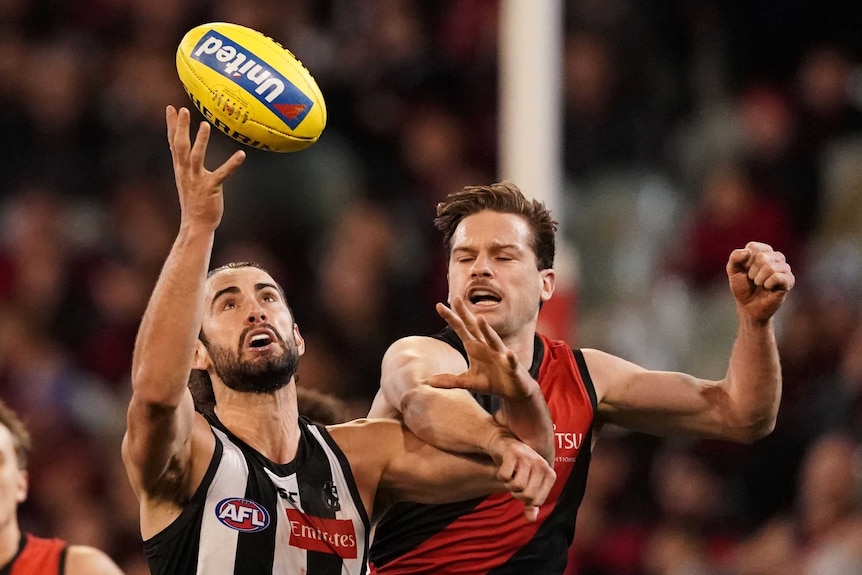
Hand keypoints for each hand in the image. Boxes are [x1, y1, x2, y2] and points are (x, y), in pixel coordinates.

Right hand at [166, 106, 245, 230]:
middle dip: (180, 128)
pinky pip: (222, 173)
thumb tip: (183, 151)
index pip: (173, 143)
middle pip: (181, 146)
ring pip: (196, 157)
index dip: (171, 125)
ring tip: (205, 125)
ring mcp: (198, 180)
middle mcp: (186, 172)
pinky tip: (241, 155)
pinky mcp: (211, 188)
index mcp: (181, 169)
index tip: (170, 108)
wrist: (196, 224)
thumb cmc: (194, 202)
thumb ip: (185, 164)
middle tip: (182, 109)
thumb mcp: (186, 179)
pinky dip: (232, 164)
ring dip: (200, 141)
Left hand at [428, 296, 536, 401]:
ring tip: (480, 319)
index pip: (461, 329)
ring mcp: (500, 355)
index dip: (451, 318)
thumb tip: (429, 382)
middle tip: (456, 299)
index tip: (438, 305)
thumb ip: (450, 380)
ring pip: (493, 339)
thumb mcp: (468, 382)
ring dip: (487, 329)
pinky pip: (511, 361)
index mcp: (475, 346)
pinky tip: (508, 353)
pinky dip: (510, 357)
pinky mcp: (512, 366)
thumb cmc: (491, 381)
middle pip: (475, 328)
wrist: (514, 389)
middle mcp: (487, 346)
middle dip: (466, 314)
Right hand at [490, 433, 556, 521]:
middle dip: (516, 493)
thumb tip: (531, 519)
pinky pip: (504, 476)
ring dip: (508, 485)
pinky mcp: (513, 453)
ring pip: (516, 486)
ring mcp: (528, 457)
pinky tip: (504, 467)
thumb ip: (531, 502)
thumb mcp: (528, 485)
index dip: (526, 499)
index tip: (523, 488)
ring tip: (510, 475)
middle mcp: (542, 464)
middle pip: (527, 495)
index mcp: (549, 474)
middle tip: (514, 482)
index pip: (537, 501)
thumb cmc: (519, 467)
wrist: (505, 444)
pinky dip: (501, 476)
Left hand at [726, 242, 794, 322]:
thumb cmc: (742, 287)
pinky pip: (777, 277)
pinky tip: (767, 288)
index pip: (753, 247)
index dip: (745, 261)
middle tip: (753, 279)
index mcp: (763, 251)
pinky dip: (767, 284)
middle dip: (752, 271)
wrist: (749, 307)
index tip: (745, 270)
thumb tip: (747, 251)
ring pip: (770, 267)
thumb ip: (735, 258)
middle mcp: (776, 257)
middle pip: (761, 256)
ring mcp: (784, 268)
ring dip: (759, 279)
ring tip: (759, 284)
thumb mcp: (733, 271)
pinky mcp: (789, 280)